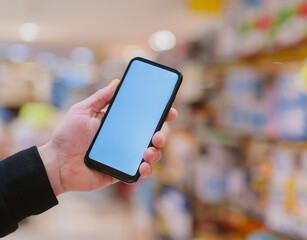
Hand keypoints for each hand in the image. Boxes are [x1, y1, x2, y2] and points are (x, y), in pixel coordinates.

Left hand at [38, 79, 177, 195]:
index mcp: (119, 124)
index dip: (160, 114)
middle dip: (163, 134)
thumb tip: (117, 82)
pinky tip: (142, 167)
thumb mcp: (82, 111)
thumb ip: (101, 98)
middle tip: (158, 135)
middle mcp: (126, 139)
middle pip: (153, 135)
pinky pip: (141, 172)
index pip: (145, 118)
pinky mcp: (123, 172)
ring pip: (152, 154)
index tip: (170, 111)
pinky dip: (146, 170)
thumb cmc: (68, 136)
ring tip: (148, 152)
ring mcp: (126, 156)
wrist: (56, 164)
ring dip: (156, 153)